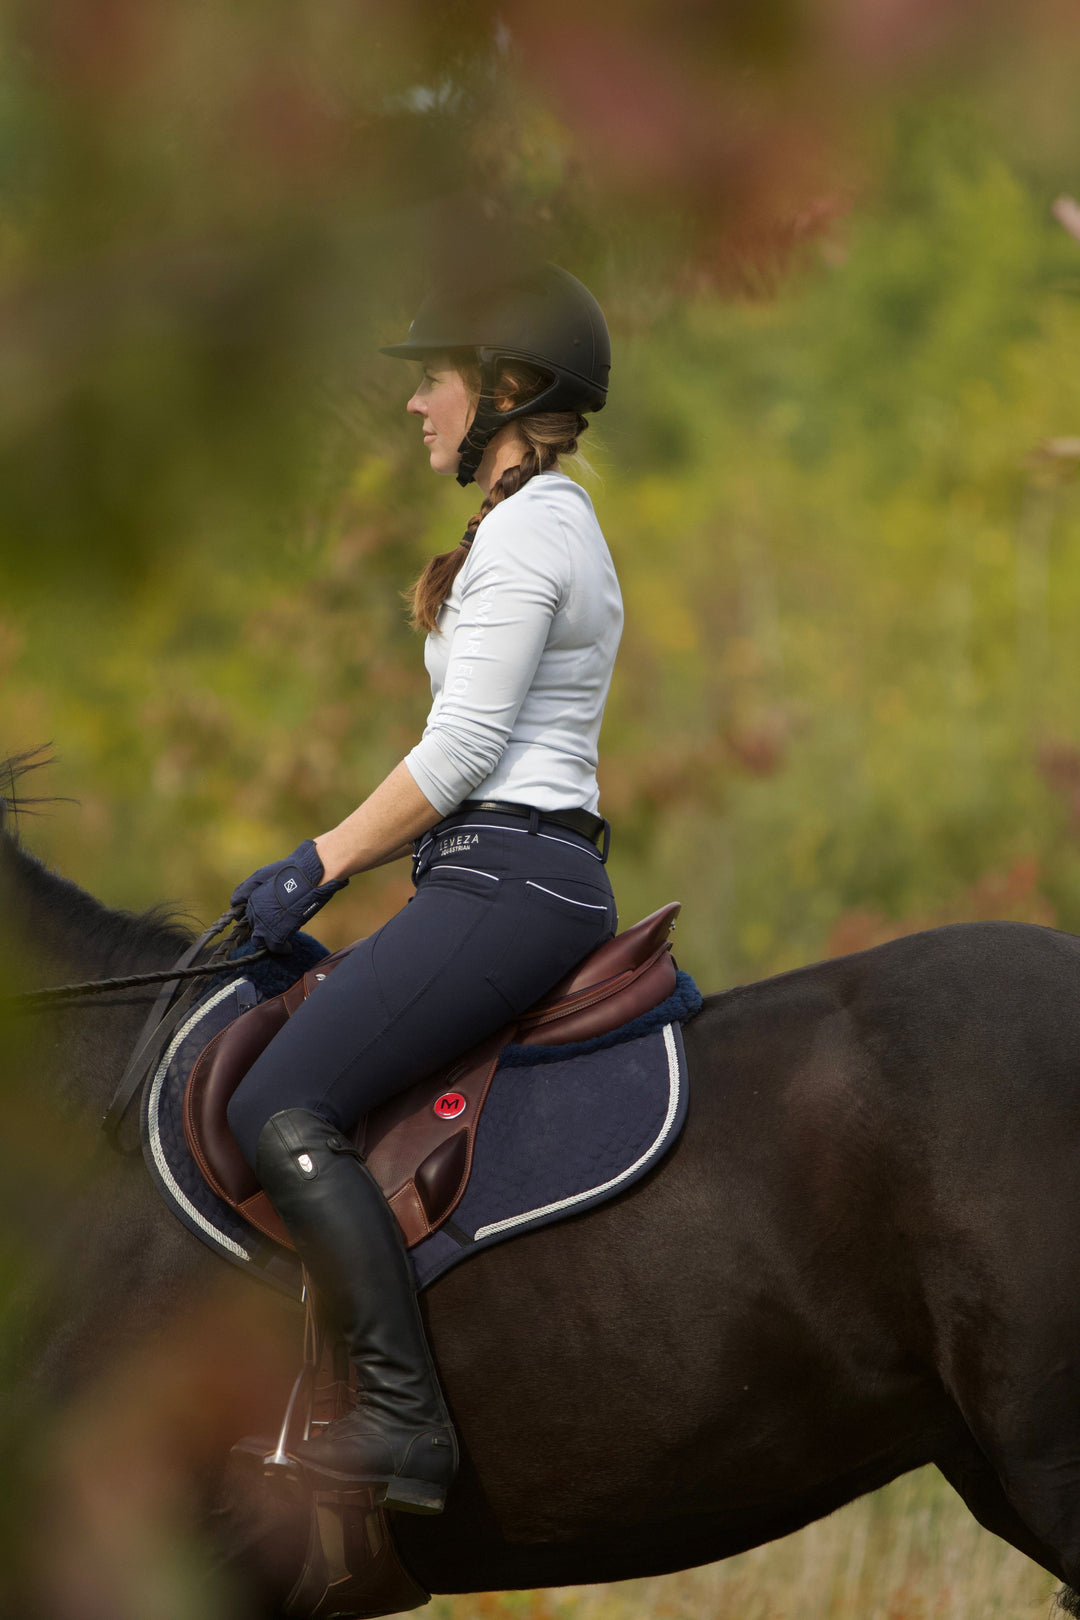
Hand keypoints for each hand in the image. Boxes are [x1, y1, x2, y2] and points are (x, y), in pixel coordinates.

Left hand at [231, 839, 347, 953]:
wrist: (309, 875)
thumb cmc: (290, 873)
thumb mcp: (262, 876)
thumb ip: (246, 890)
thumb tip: (234, 903)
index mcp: (252, 901)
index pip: (249, 918)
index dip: (260, 920)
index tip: (270, 921)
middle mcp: (255, 914)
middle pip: (254, 930)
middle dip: (263, 931)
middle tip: (276, 929)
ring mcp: (265, 925)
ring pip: (260, 941)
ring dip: (269, 941)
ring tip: (280, 938)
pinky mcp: (277, 934)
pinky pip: (276, 948)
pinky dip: (282, 949)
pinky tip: (288, 947)